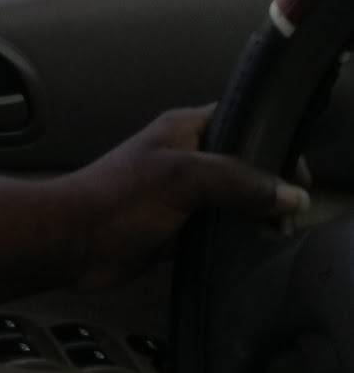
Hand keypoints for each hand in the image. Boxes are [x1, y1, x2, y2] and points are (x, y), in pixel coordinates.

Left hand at [67, 105, 308, 288]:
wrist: (73, 242)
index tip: (299, 170)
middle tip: (294, 210)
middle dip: (267, 185)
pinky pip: (215, 232)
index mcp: (184, 129)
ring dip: (252, 216)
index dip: (271, 140)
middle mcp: (186, 157)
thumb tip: (291, 194)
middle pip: (240, 165)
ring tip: (280, 232)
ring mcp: (181, 195)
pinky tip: (254, 252)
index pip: (240, 120)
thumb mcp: (183, 178)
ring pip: (230, 201)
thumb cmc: (120, 198)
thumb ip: (238, 180)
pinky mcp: (176, 230)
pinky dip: (233, 241)